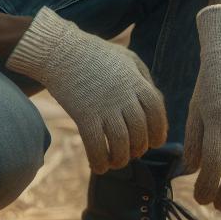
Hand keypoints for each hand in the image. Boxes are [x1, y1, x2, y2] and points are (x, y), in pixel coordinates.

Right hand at [7, 8, 167, 173]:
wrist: (61, 52)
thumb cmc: (95, 54)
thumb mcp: (127, 58)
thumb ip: (143, 77)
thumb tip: (155, 101)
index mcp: (137, 82)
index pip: (157, 112)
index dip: (159, 131)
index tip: (155, 142)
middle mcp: (124, 96)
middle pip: (140, 131)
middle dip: (139, 147)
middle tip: (134, 153)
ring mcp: (105, 107)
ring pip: (121, 143)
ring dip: (121, 158)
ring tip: (116, 162)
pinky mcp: (84, 115)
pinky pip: (96, 145)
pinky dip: (99, 160)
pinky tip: (98, 167)